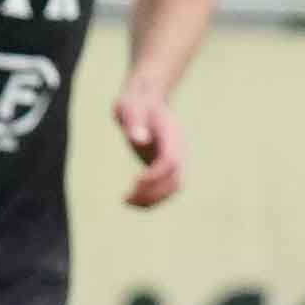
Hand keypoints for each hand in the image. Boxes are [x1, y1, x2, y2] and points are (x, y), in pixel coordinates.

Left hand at [115, 84, 185, 208]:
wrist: (147, 101)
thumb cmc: (136, 103)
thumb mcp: (132, 108)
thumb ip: (135, 121)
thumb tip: (138, 140)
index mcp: (172, 136)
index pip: (170, 161)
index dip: (156, 174)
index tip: (135, 181)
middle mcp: (178, 151)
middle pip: (175, 180)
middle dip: (153, 193)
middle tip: (126, 199)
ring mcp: (175, 160)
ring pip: (172, 188)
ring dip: (153, 199)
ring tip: (126, 202)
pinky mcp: (165, 167)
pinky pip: (165, 187)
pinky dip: (151, 198)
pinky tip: (131, 201)